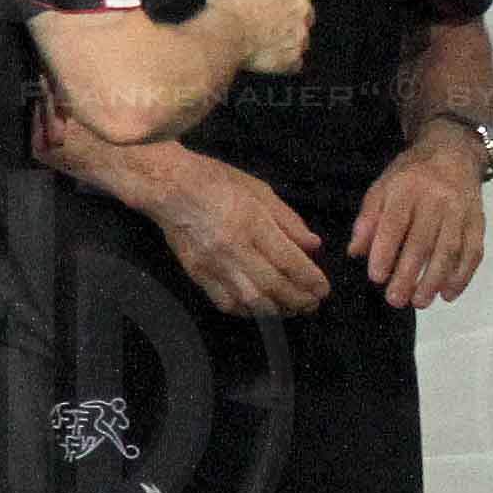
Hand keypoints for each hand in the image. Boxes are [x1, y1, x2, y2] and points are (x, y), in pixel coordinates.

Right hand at [151, 151, 328, 317]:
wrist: (169, 186)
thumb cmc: (218, 182)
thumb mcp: (261, 191)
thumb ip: (289, 221)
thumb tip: (314, 246)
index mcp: (253, 223)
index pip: (290, 262)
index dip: (311, 280)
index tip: (323, 289)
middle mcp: (234, 248)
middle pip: (274, 286)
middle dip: (299, 300)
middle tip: (313, 304)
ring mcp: (213, 264)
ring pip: (251, 300)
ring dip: (277, 310)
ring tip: (293, 309)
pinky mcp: (197, 273)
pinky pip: (225, 302)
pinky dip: (247, 311)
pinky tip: (260, 309)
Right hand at [205, 0, 312, 73]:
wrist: (224, 33)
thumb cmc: (228, 1)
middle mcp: (302, 8)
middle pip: (306, 13)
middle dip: (292, 17)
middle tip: (269, 21)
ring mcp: (300, 34)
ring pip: (302, 37)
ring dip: (289, 39)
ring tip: (266, 40)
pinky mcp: (293, 57)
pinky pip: (295, 61)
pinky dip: (285, 61)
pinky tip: (270, 57)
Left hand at [351, 129, 487, 309]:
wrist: (453, 154)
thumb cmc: (411, 176)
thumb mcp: (382, 188)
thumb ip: (368, 220)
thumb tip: (356, 252)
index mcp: (407, 190)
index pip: (395, 224)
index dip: (385, 252)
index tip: (376, 277)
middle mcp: (437, 200)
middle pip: (422, 242)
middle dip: (409, 275)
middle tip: (395, 300)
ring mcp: (461, 212)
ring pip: (449, 250)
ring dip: (435, 280)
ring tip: (420, 302)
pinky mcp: (478, 222)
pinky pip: (473, 252)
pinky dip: (462, 276)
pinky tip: (449, 294)